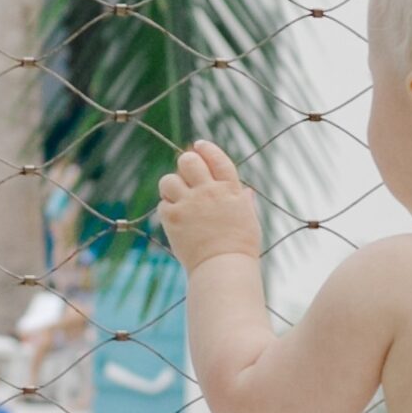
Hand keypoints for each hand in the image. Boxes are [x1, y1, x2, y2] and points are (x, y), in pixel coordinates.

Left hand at [155, 143, 262, 273]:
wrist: (224, 267)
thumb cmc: (240, 248)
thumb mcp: (249, 221)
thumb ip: (244, 202)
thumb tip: (246, 191)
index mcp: (230, 190)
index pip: (216, 158)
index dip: (206, 149)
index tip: (199, 145)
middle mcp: (209, 191)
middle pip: (188, 161)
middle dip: (185, 165)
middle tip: (186, 176)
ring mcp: (190, 203)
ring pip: (169, 179)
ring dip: (171, 187)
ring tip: (176, 199)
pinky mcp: (173, 217)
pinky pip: (162, 204)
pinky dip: (166, 209)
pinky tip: (175, 219)